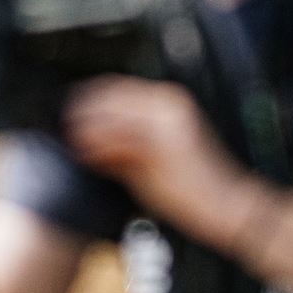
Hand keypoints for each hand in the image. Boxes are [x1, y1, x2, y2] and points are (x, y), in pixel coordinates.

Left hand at [62, 78, 246, 239]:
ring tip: (68, 137)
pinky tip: (83, 154)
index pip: (120, 88)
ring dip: (85, 127)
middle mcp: (169, 106)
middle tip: (61, 121)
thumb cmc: (197, 184)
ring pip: (112, 118)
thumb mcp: (164, 151)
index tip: (70, 108)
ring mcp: (164, 126)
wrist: (230, 203)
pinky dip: (98, 147)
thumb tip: (92, 137)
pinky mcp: (160, 148)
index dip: (90, 97)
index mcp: (172, 102)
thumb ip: (130, 141)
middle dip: (83, 109)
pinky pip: (119, 142)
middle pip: (112, 96)